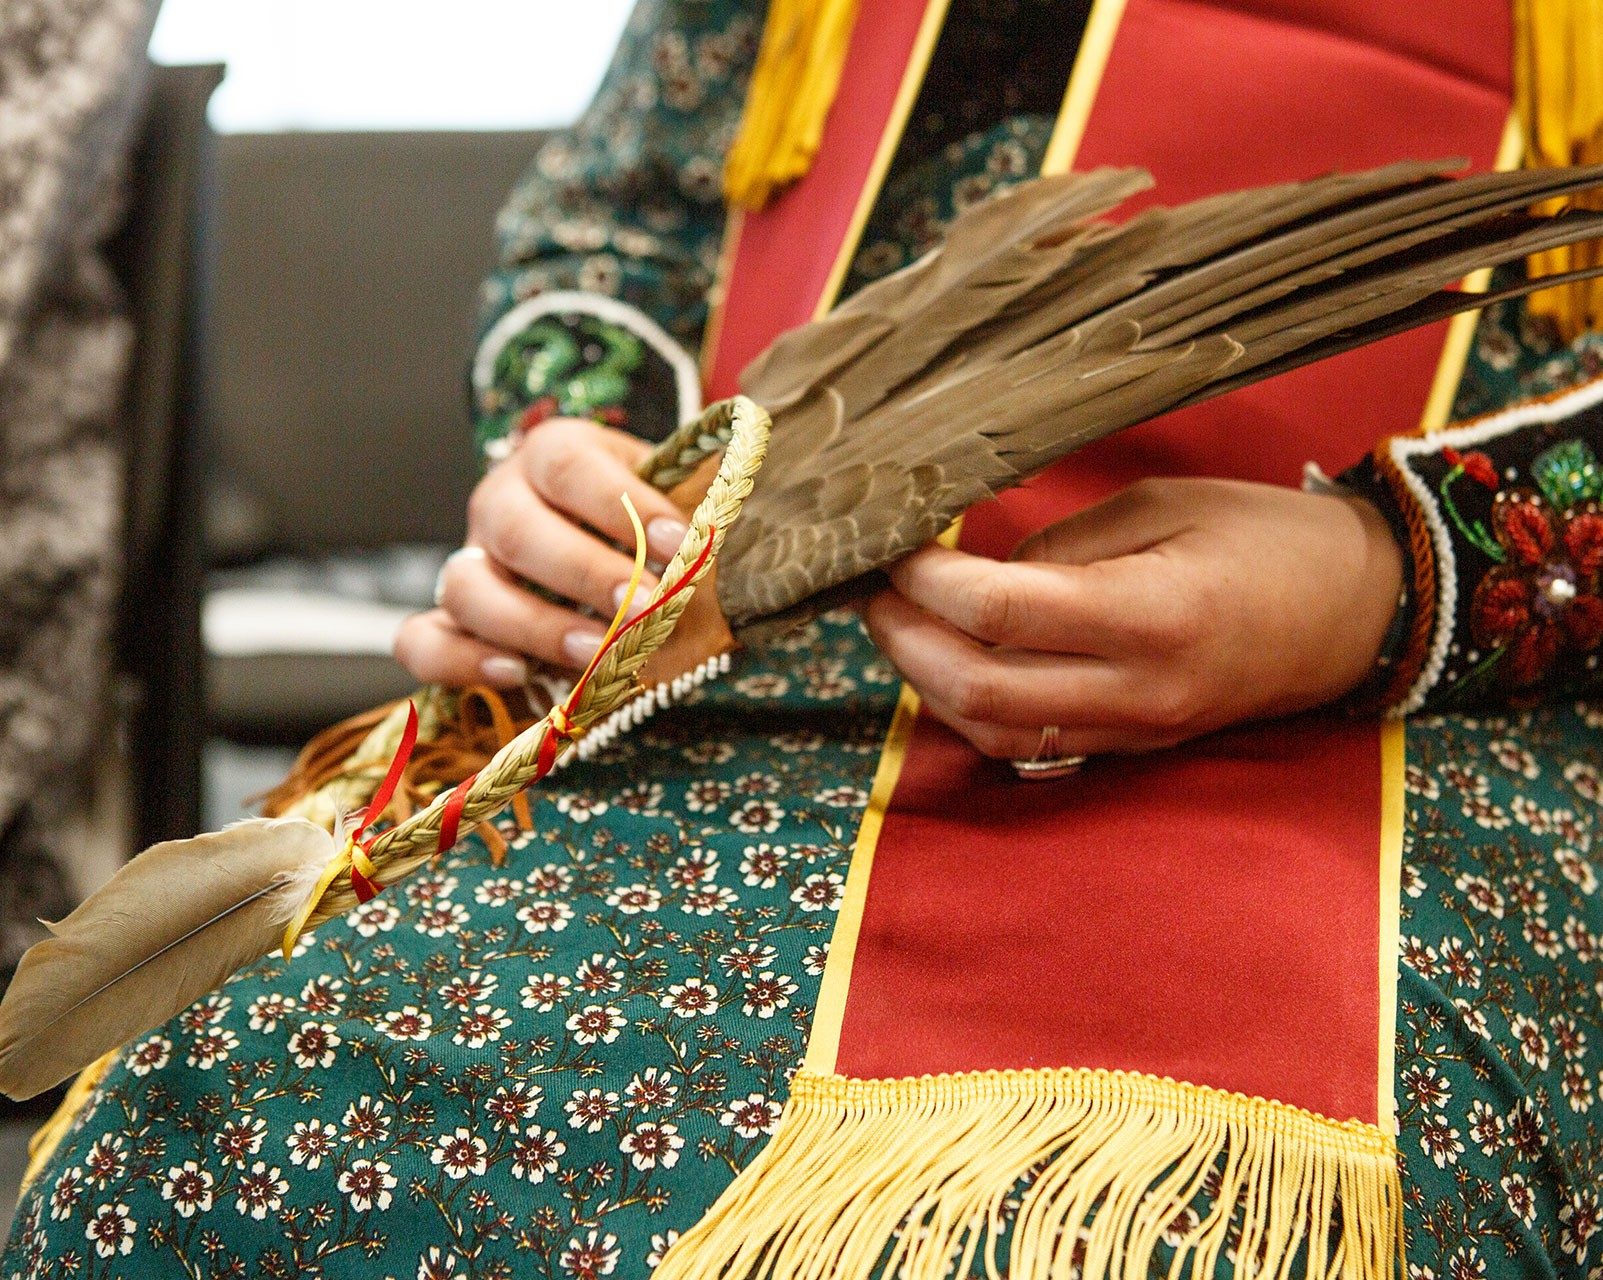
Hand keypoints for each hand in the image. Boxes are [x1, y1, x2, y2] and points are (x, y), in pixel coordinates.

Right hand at [394, 418, 688, 687]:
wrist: (611, 545)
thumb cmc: (652, 520)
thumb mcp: (677, 494)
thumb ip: (699, 505)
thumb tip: (731, 530)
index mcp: (554, 453)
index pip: (571, 466)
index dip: (622, 503)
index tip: (680, 539)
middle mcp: (500, 501)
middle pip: (518, 529)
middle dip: (586, 573)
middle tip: (647, 608)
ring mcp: (469, 561)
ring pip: (466, 585)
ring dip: (532, 623)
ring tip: (594, 652)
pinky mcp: (449, 620)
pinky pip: (422, 641)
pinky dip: (459, 660)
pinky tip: (514, 676)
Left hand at [862, 477, 1403, 758]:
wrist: (1357, 611)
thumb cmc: (1265, 539)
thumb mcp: (1161, 505)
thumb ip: (1058, 543)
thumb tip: (971, 572)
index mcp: (1151, 614)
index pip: (1000, 613)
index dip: (927, 582)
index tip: (895, 546)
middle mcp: (1137, 690)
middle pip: (979, 690)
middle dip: (905, 641)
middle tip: (874, 590)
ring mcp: (1134, 731)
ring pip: (992, 732)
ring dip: (927, 683)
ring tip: (898, 624)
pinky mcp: (1131, 748)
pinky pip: (1026, 746)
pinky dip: (969, 709)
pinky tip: (948, 664)